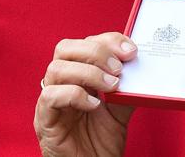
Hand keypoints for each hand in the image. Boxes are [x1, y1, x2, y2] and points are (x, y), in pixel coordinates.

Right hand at [35, 32, 137, 156]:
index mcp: (78, 77)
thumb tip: (141, 70)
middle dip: (95, 52)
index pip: (85, 43)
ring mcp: (50, 101)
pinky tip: (94, 106)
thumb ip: (127, 90)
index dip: (107, 41)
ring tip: (111, 87)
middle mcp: (61, 84)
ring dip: (88, 73)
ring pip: (56, 68)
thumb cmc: (100, 144)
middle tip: (119, 68)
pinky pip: (51, 96)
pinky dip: (76, 95)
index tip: (130, 50)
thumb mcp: (120, 112)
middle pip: (65, 48)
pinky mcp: (44, 119)